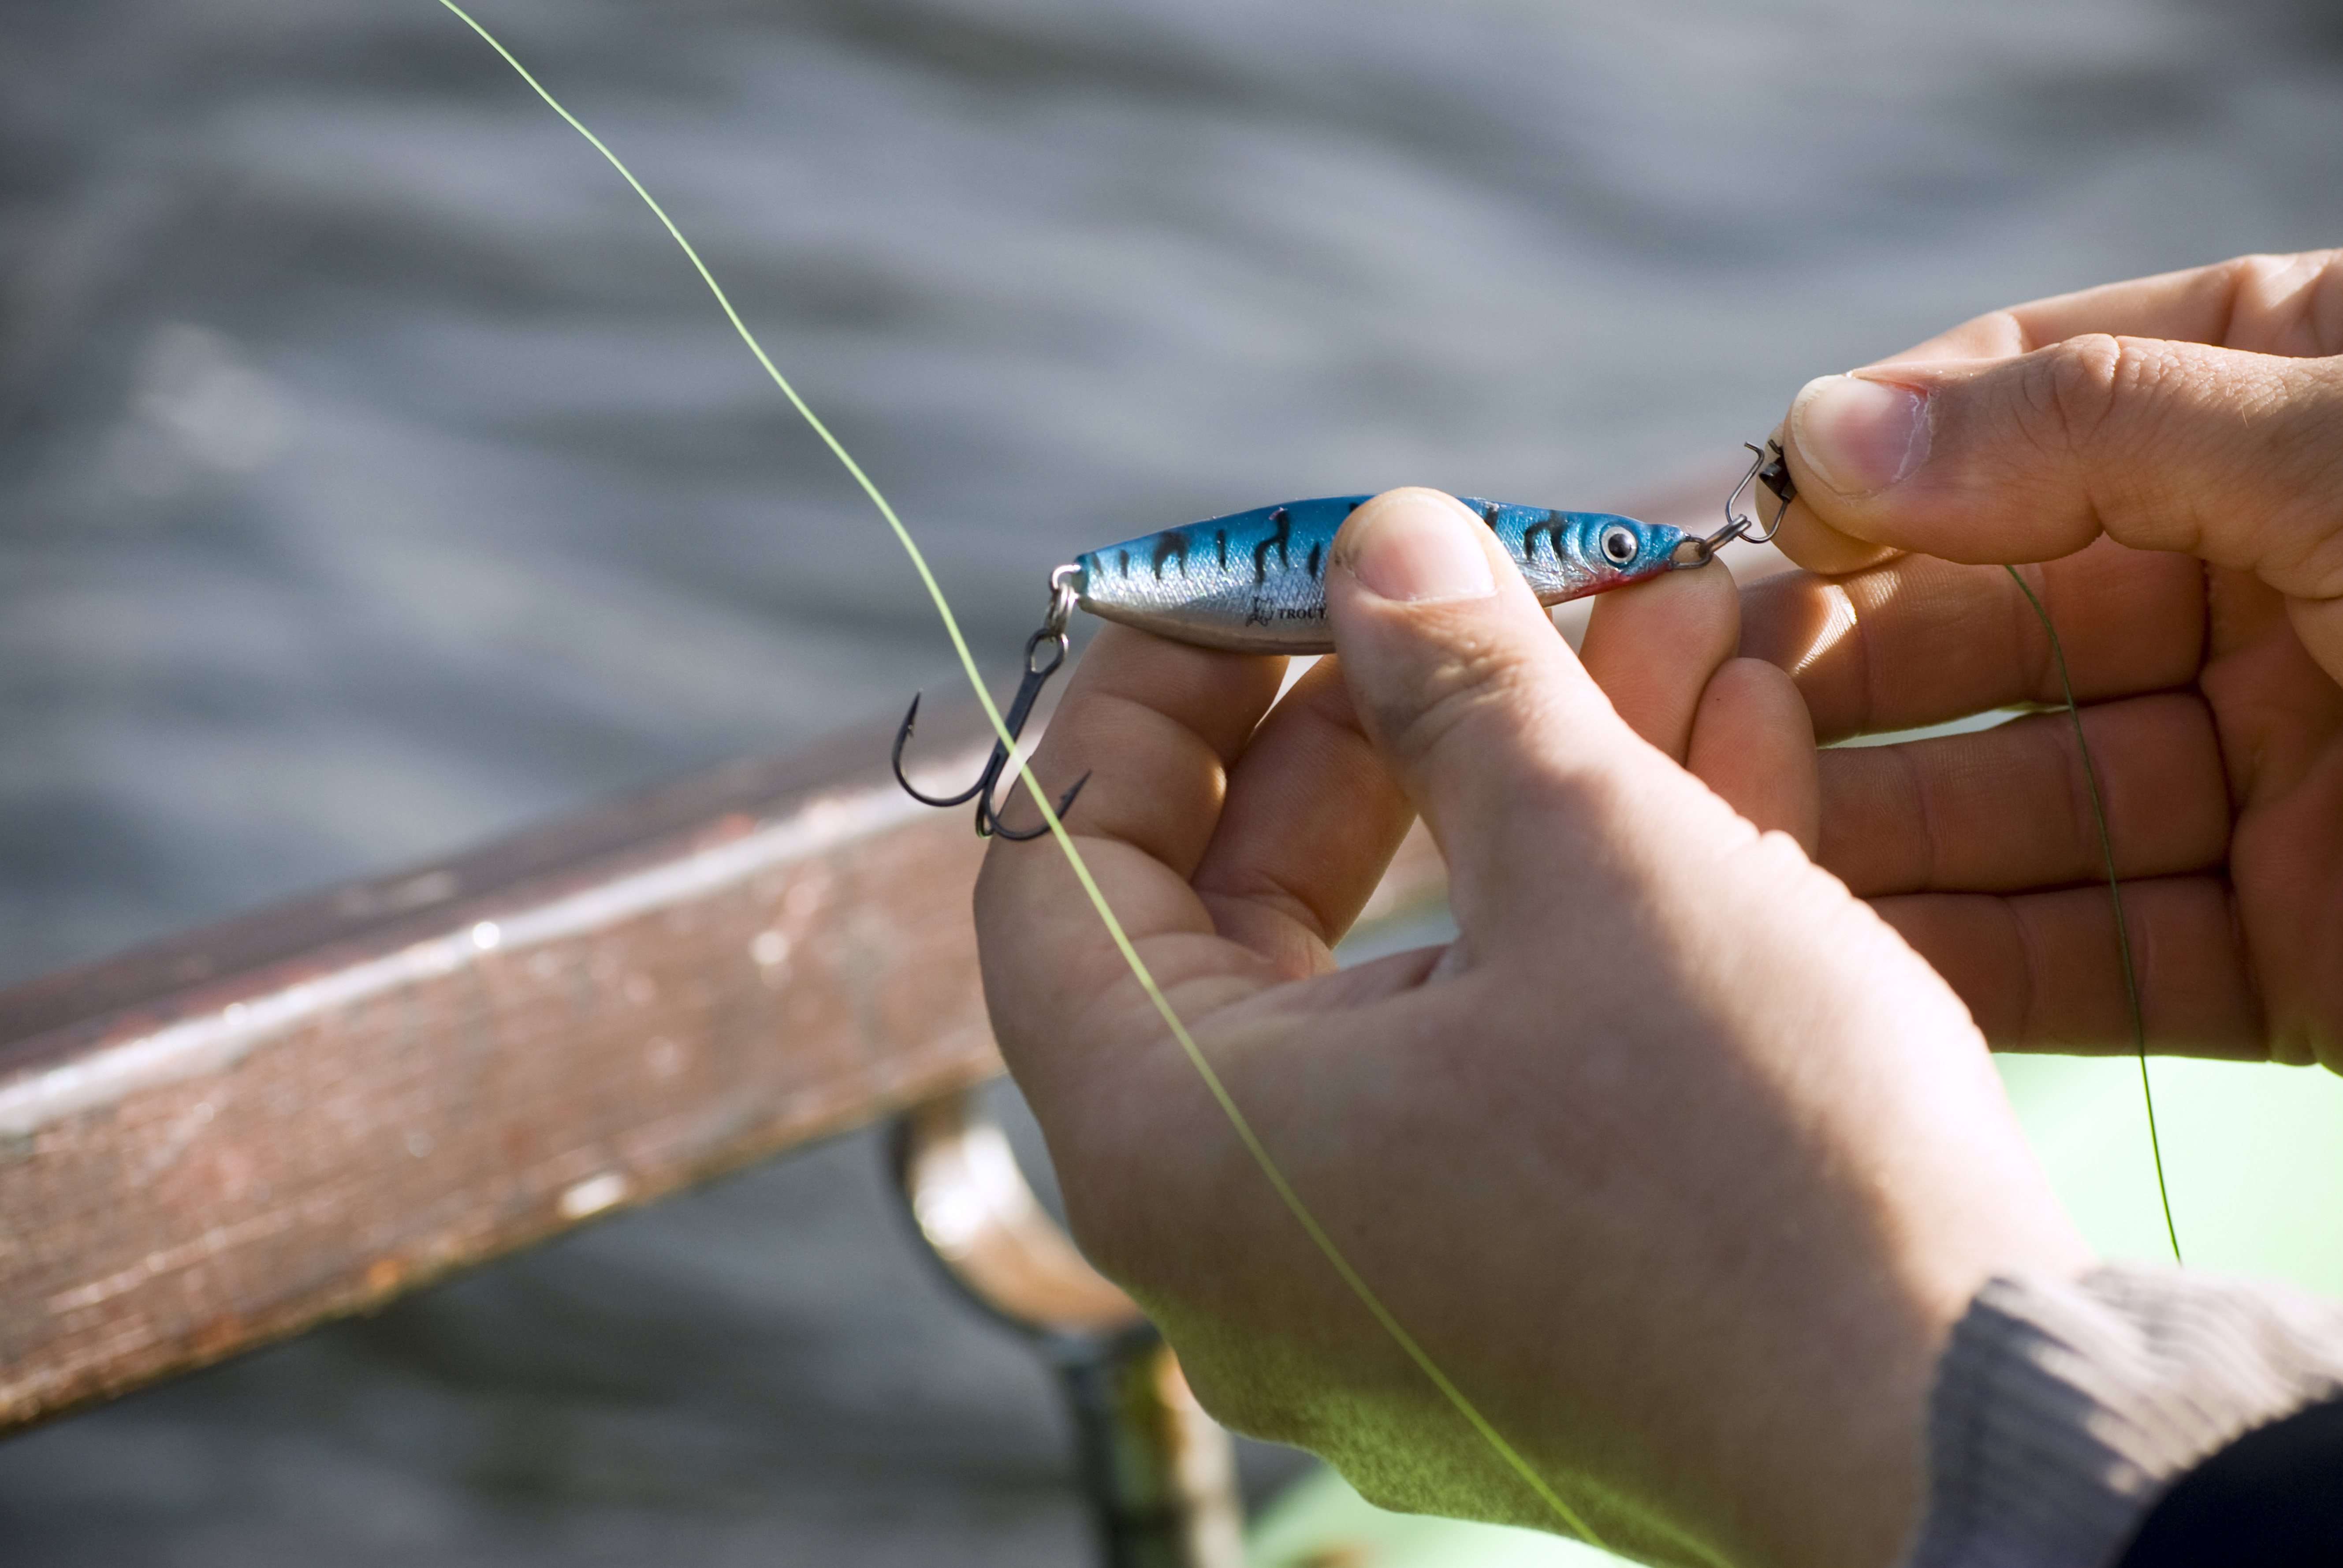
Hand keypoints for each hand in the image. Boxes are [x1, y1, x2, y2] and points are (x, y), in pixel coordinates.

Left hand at [975, 489, 2086, 1567]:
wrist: (1971, 1437)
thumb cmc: (1749, 1161)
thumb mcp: (1593, 861)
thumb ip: (1458, 684)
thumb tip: (1387, 543)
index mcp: (1176, 1149)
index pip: (1059, 868)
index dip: (1147, 695)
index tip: (1254, 573)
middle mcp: (1240, 1240)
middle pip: (1233, 919)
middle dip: (1366, 728)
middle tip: (1443, 596)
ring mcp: (1374, 1279)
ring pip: (1400, 974)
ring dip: (1514, 793)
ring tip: (1643, 624)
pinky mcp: (1510, 1295)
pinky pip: (1495, 1063)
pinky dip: (1577, 918)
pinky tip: (1715, 752)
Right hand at [1758, 252, 2342, 1068]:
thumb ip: (2097, 428)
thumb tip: (1833, 421)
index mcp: (2313, 411)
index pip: (2032, 403)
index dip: (1869, 455)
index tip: (1728, 515)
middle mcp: (2279, 586)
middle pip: (1993, 618)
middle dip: (1833, 658)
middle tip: (1678, 699)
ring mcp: (2279, 775)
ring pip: (2013, 791)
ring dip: (1858, 812)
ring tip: (1713, 820)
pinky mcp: (2291, 951)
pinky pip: (2087, 949)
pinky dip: (1954, 952)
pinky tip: (1821, 941)